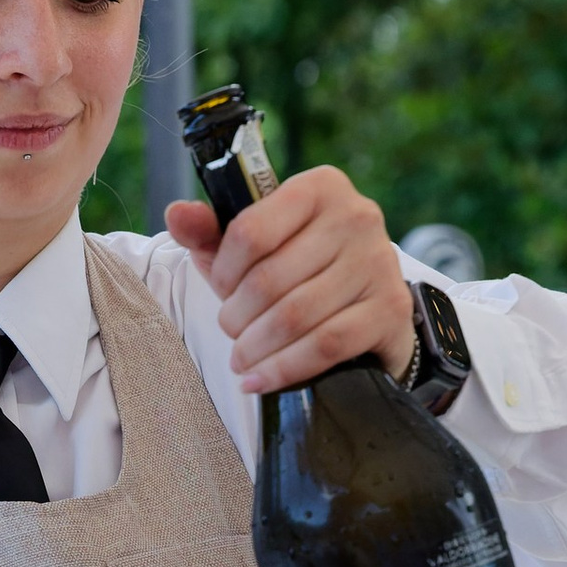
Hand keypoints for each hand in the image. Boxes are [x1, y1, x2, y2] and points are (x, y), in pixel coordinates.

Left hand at [166, 163, 415, 394]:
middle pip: (270, 279)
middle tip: (230, 332)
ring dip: (256, 346)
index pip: (251, 230)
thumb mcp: (254, 246)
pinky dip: (285, 368)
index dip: (224, 271)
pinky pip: (326, 344)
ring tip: (242, 359)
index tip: (221, 291)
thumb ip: (210, 230)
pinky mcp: (390, 308)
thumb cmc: (301, 268)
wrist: (365, 305)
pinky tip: (260, 379)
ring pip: (296, 315)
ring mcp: (378, 261)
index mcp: (319, 187)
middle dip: (237, 316)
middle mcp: (356, 215)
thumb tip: (176, 213)